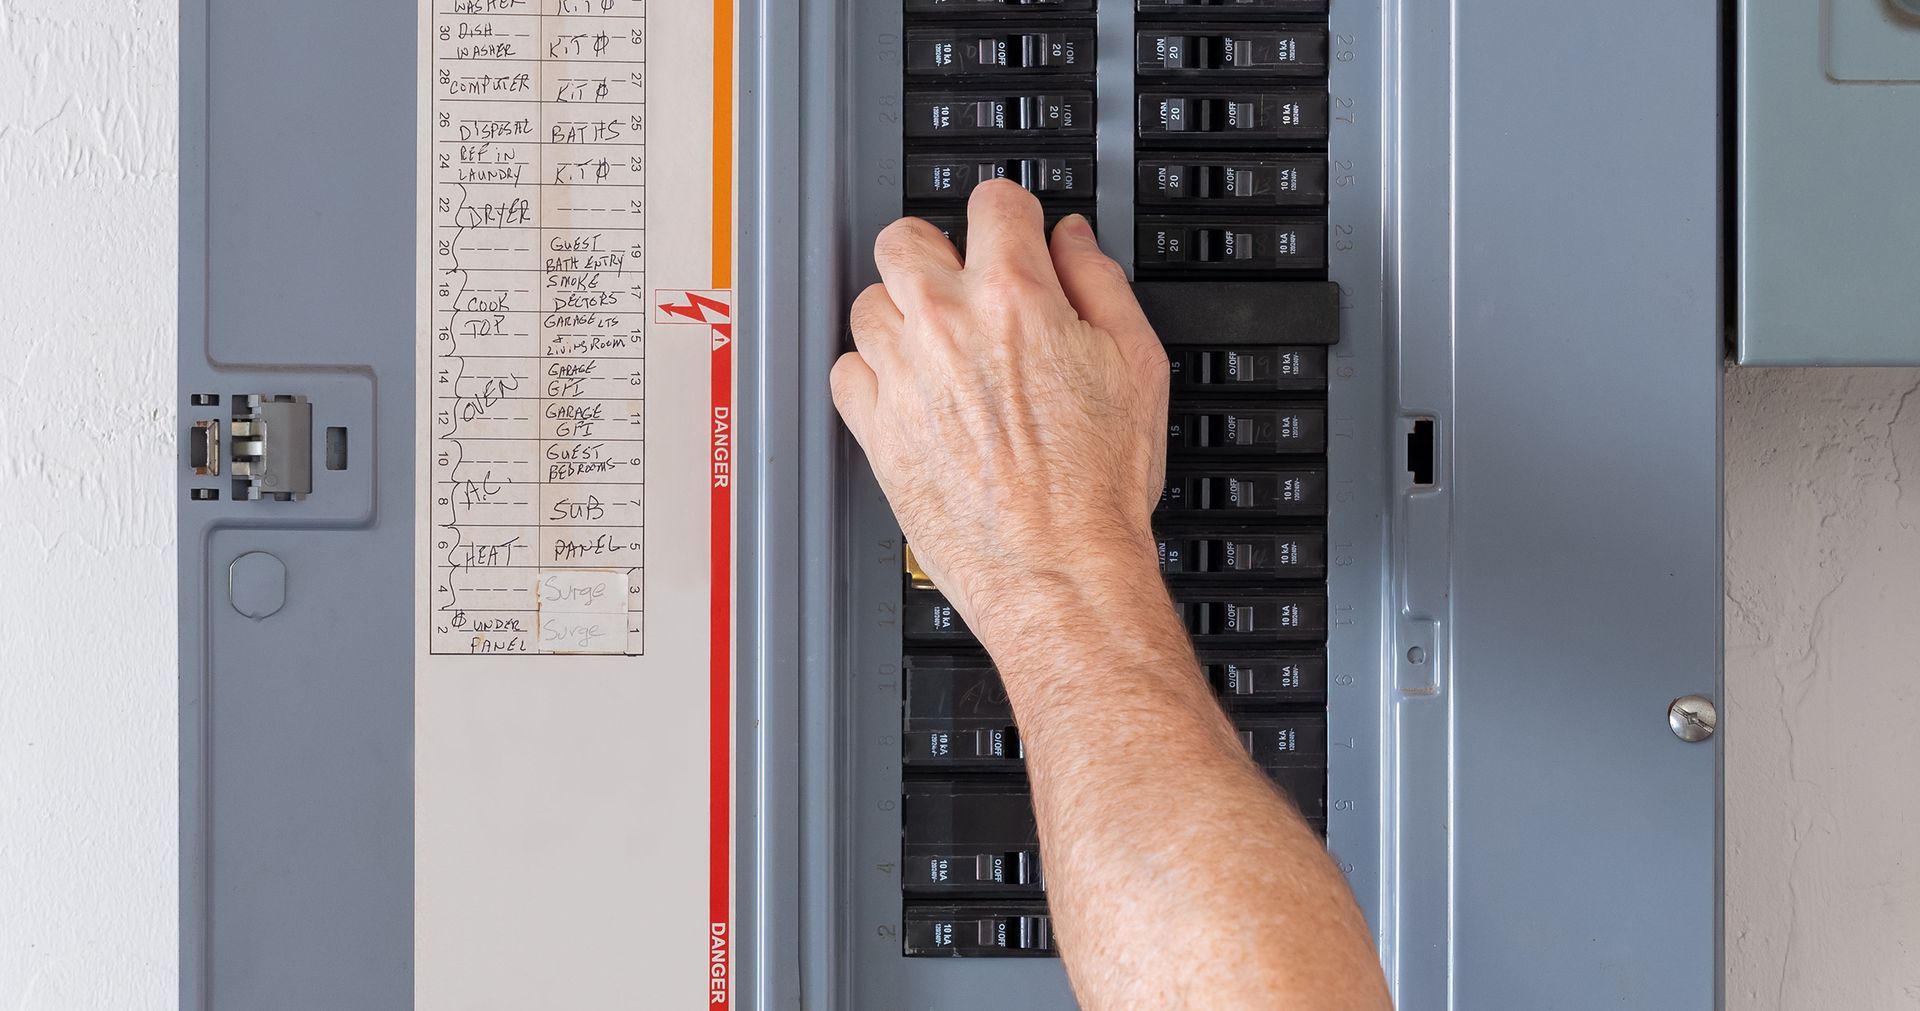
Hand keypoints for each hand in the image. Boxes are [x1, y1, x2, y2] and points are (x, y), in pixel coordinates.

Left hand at [830, 181, 1170, 651]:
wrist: (1059, 570)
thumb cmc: (1098, 486)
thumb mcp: (1138, 363)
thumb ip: (1100, 283)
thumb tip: (1073, 241)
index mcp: (1014, 297)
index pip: (993, 202)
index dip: (1011, 214)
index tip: (1013, 232)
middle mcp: (946, 326)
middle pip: (903, 238)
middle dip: (936, 251)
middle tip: (962, 283)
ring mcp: (902, 376)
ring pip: (867, 302)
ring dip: (900, 314)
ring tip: (938, 347)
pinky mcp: (875, 428)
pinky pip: (846, 370)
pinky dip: (871, 373)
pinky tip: (910, 391)